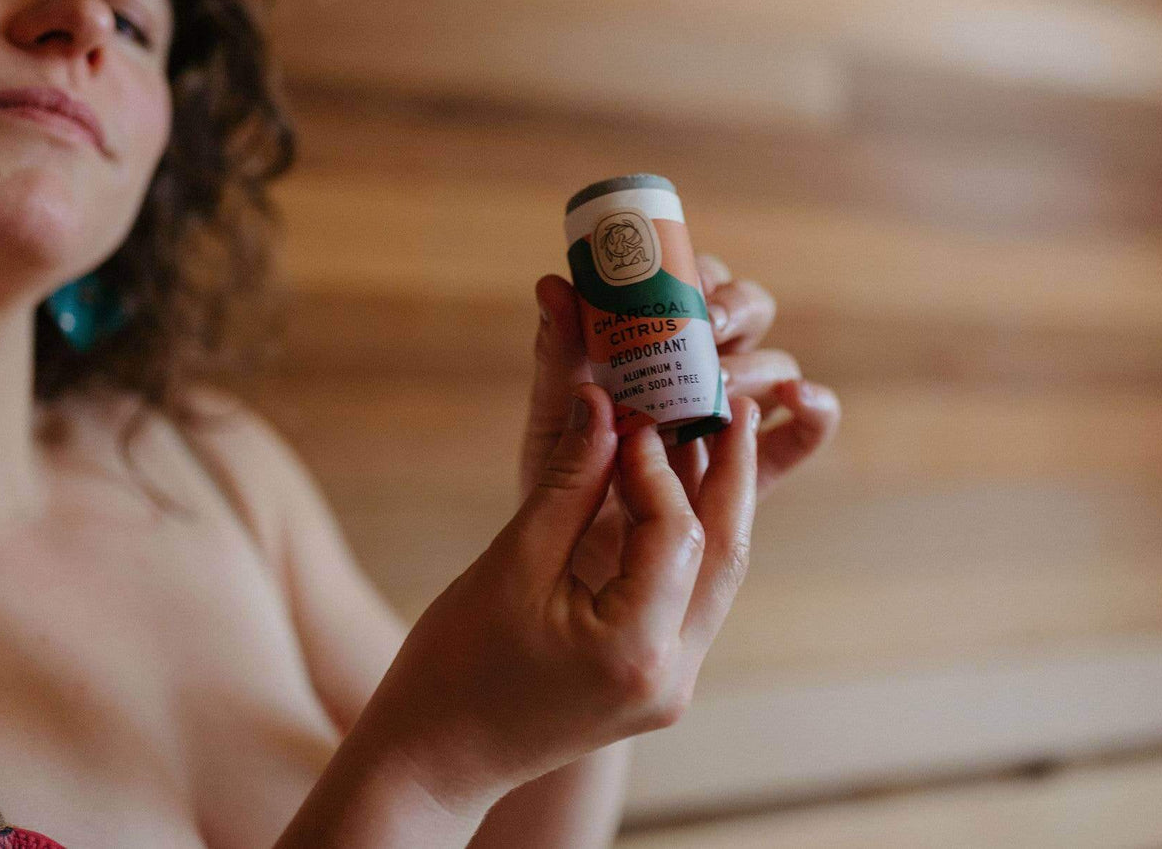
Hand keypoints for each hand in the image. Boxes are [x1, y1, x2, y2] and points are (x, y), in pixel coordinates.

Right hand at [376, 384, 760, 815]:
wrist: (433, 759)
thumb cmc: (455, 667)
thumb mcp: (512, 562)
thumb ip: (570, 482)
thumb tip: (604, 404)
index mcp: (636, 650)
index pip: (677, 533)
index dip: (657, 467)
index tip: (629, 418)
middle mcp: (672, 674)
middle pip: (724, 555)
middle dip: (728, 475)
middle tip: (728, 405)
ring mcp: (671, 684)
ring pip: (715, 577)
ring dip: (712, 506)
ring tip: (710, 437)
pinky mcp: (657, 680)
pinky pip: (689, 598)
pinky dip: (682, 543)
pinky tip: (669, 495)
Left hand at [521, 257, 839, 589]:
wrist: (575, 566)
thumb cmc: (561, 483)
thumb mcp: (553, 418)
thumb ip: (558, 357)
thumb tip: (553, 285)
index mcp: (658, 343)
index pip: (694, 282)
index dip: (698, 274)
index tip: (682, 286)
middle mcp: (705, 371)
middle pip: (748, 311)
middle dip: (736, 311)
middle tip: (707, 330)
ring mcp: (737, 419)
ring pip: (777, 366)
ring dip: (759, 365)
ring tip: (723, 389)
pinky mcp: (759, 468)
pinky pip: (804, 432)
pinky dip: (815, 410)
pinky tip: (797, 402)